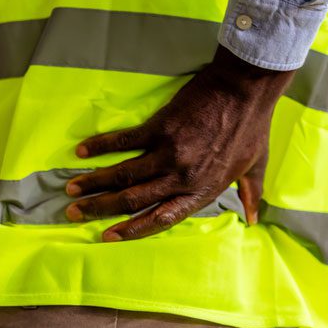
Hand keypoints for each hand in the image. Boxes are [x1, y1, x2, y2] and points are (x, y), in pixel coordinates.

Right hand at [64, 46, 293, 241]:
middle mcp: (181, 177)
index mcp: (202, 190)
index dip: (132, 230)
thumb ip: (251, 194)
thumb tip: (255, 219)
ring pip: (123, 174)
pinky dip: (101, 146)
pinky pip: (124, 141)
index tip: (106, 237)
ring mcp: (168, 152)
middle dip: (101, 209)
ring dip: (94, 183)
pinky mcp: (159, 128)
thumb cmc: (253, 127)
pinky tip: (82, 152)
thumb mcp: (256, 166)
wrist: (245, 89)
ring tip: (71, 190)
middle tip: (73, 213)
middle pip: (133, 199)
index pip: (161, 219)